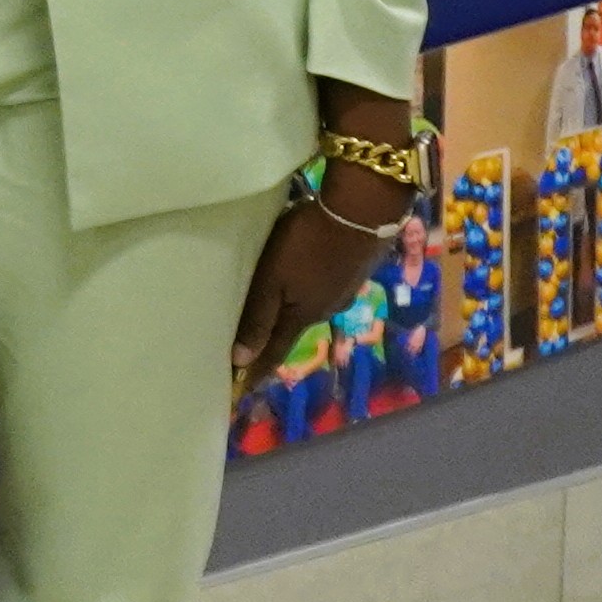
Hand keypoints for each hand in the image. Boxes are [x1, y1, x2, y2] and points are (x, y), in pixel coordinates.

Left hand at [234, 81, 412, 393]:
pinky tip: (297, 288)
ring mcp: (342, 291)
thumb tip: (241, 361)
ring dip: (286, 319)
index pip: (273, 352)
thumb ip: (258, 316)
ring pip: (306, 311)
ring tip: (266, 323)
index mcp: (303, 316)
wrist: (363, 209)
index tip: (239, 392)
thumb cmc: (308, 243)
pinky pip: (319, 292)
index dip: (256, 372)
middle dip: (268, 347)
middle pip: (290, 333)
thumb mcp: (273, 278)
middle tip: (246, 358)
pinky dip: (302, 297)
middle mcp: (325, 310)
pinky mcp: (350, 270)